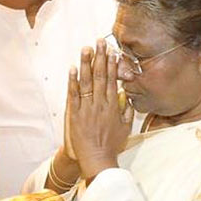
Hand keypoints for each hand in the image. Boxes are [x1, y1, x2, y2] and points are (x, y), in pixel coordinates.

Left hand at [66, 40, 133, 182]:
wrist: (98, 159)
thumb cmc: (112, 145)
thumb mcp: (125, 127)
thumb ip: (127, 110)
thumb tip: (127, 96)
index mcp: (113, 106)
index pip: (112, 80)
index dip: (112, 64)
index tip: (112, 51)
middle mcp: (100, 104)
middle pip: (100, 76)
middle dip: (100, 57)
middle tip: (99, 42)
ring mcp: (87, 108)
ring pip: (87, 82)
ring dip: (86, 64)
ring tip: (86, 49)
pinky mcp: (76, 114)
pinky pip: (74, 95)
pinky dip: (72, 81)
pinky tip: (72, 68)